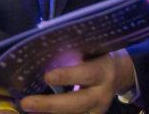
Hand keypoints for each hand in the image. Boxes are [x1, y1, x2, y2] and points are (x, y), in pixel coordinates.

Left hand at [19, 51, 134, 113]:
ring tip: (28, 110)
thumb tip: (43, 42)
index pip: (85, 75)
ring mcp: (98, 110)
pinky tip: (38, 113)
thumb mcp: (93, 50)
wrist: (122, 74)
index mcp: (103, 72)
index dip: (66, 76)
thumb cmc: (100, 55)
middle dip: (50, 105)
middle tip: (26, 102)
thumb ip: (74, 51)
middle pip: (75, 103)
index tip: (46, 76)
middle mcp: (101, 94)